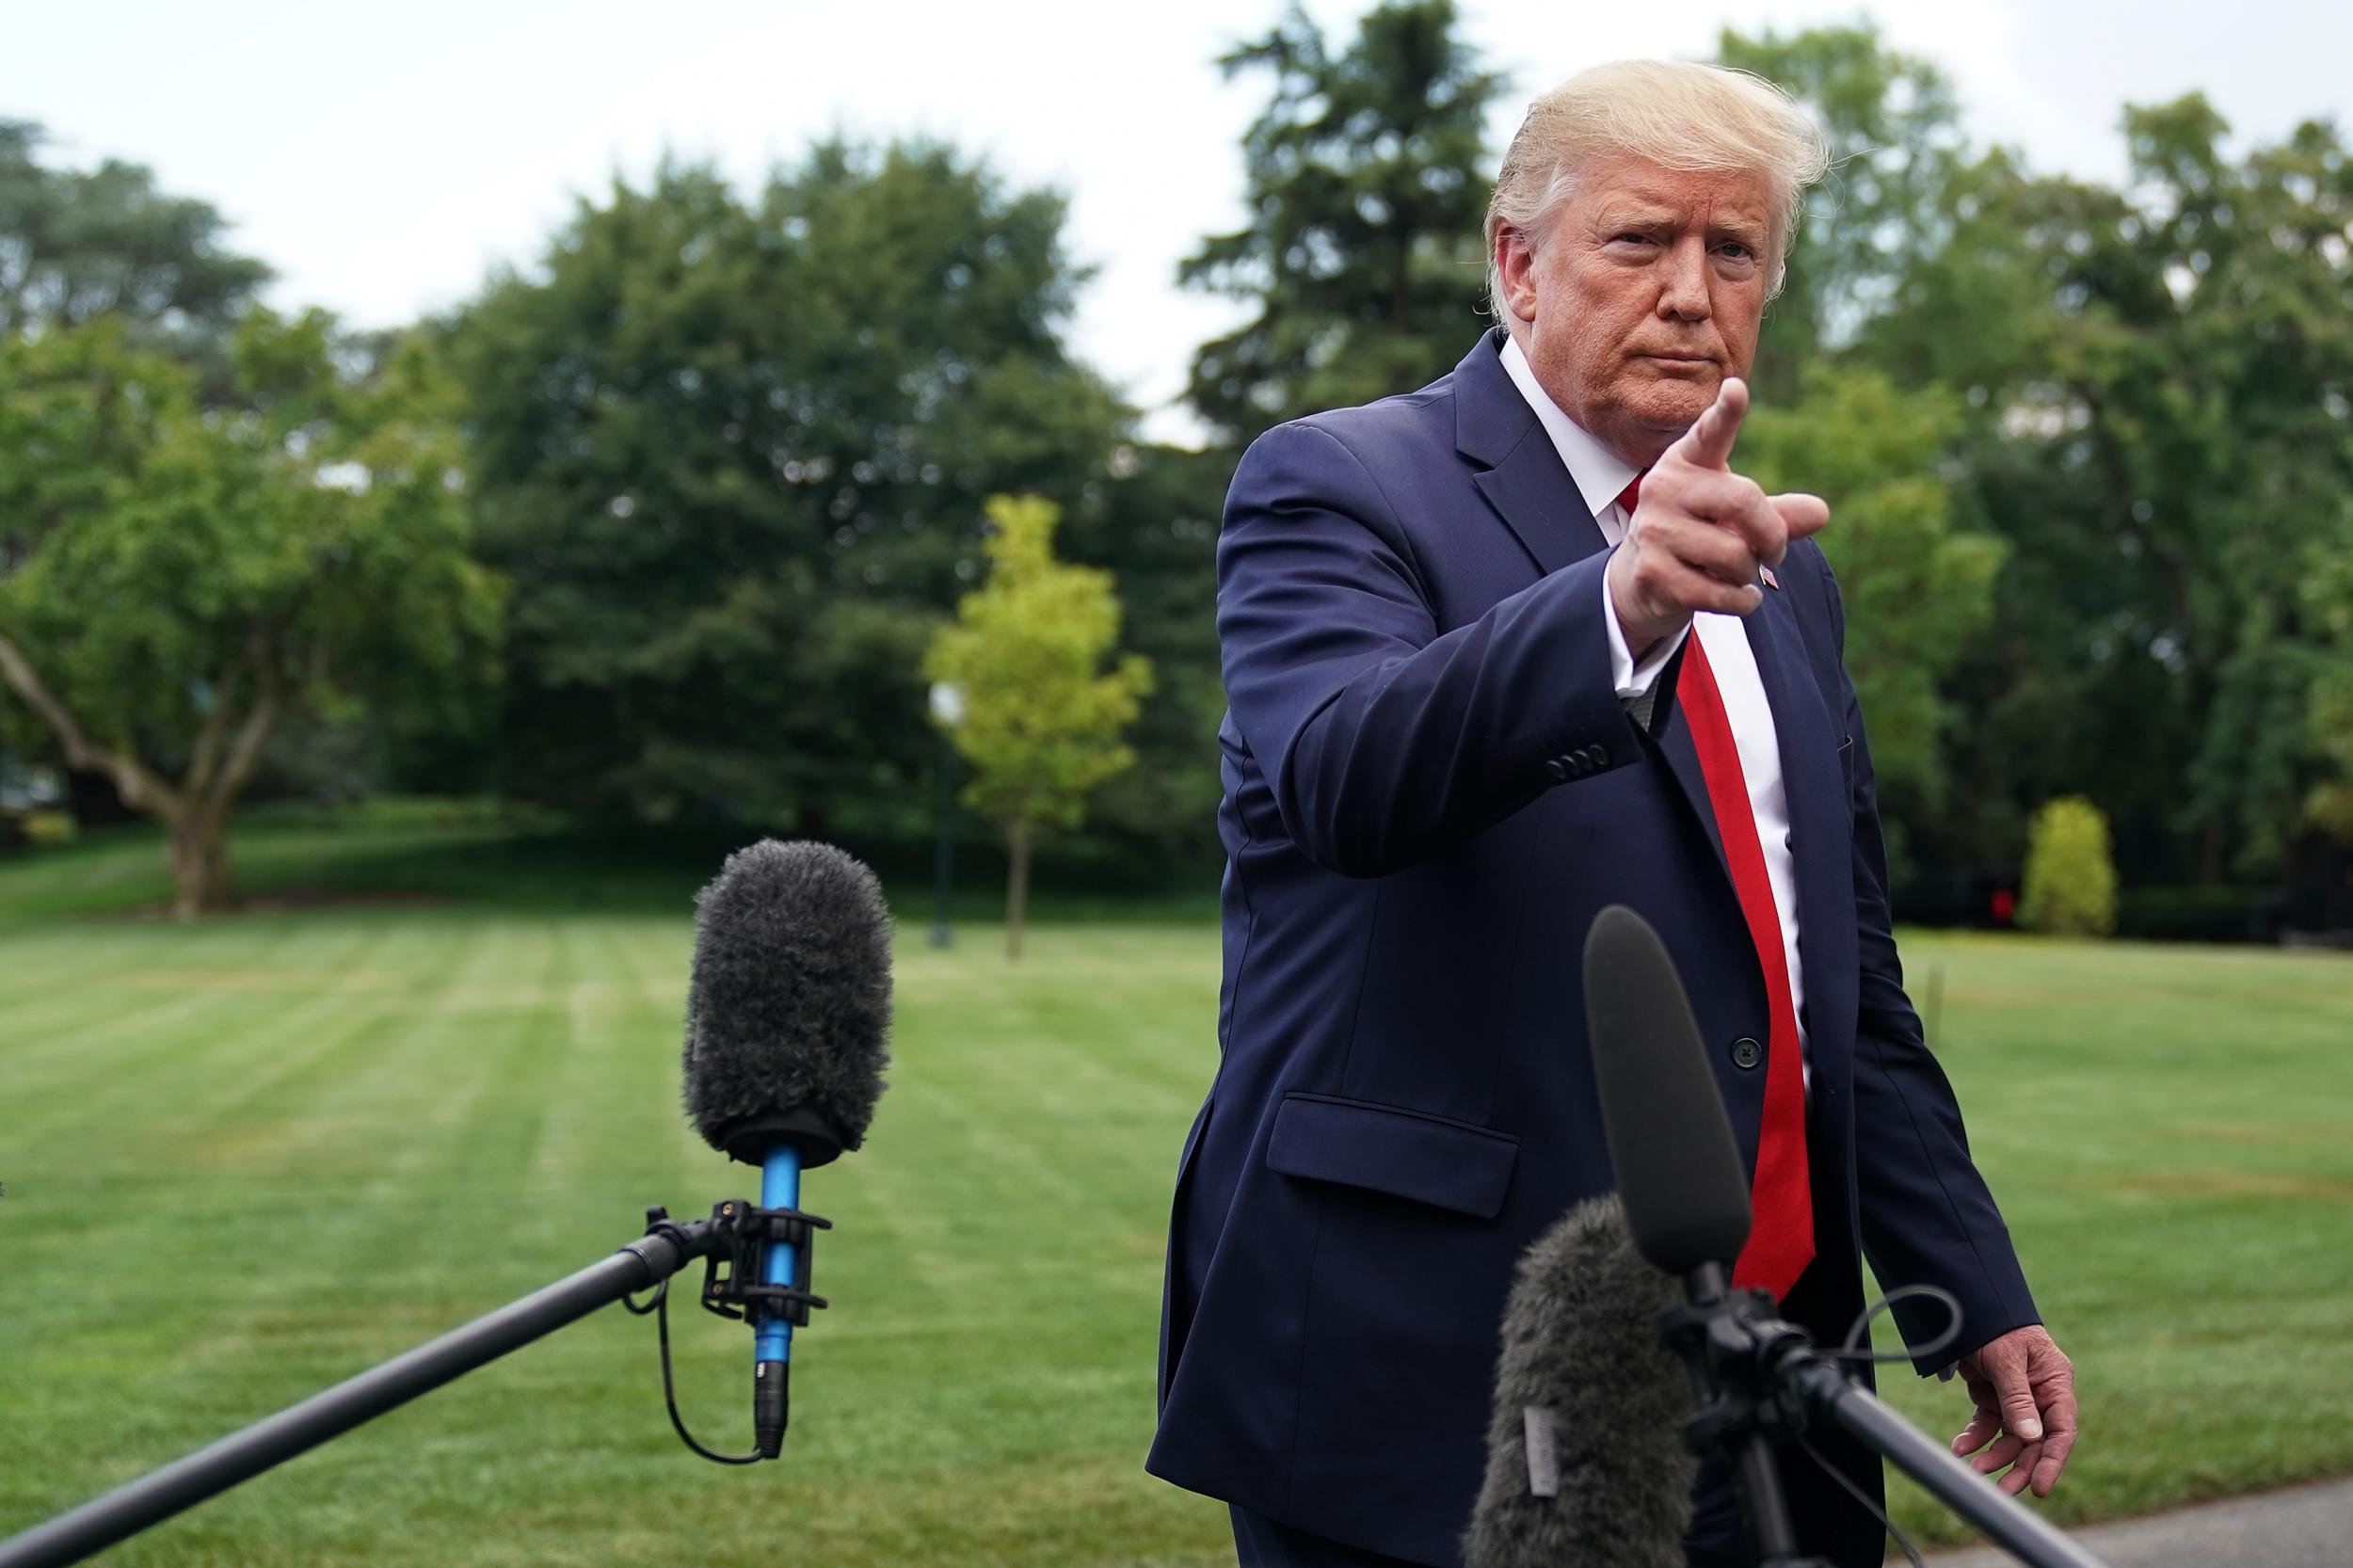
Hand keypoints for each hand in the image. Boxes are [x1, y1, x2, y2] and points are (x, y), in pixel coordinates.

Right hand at [1605, 377, 1829, 655]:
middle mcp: (1663, 489)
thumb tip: (1820, 513)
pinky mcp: (1652, 573)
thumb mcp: (1736, 516)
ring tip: (1739, 572)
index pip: (1709, 433)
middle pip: (1743, 501)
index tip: (1737, 390)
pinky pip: (1720, 592)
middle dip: (1772, 535)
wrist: (1641, 579)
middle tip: (1775, 552)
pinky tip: (1741, 596)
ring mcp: (1654, 531)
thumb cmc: (1699, 533)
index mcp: (1686, 462)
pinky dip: (1743, 600)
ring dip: (1750, 572)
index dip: (1726, 413)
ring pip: (1734, 554)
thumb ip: (1777, 513)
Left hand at [1951, 1324, 2078, 1498]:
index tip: (2039, 1487)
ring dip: (1994, 1455)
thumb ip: (2017, 1399)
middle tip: (2005, 1491)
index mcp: (2055, 1383)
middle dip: (2020, 1467)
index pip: (2061, 1430)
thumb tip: (2030, 1438)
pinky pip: (1987, 1424)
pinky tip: (1961, 1448)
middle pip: (2036, 1441)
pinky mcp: (1993, 1398)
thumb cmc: (1996, 1327)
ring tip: (1973, 1470)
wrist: (1967, 1305)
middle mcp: (2040, 1395)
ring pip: (2011, 1438)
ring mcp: (2016, 1399)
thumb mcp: (2006, 1361)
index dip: (2052, 1461)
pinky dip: (1975, 1437)